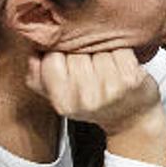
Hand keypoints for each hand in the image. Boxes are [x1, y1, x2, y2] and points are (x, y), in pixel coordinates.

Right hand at [26, 49, 165, 166]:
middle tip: (90, 61)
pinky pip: (119, 49)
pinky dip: (121, 51)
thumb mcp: (59, 95)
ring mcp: (109, 89)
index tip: (68, 58)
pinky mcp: (130, 79)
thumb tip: (34, 51)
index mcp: (63, 102)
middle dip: (82, 51)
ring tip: (105, 63)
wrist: (131, 119)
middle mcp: (86, 98)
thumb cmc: (94, 101)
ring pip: (97, 47)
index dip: (59, 53)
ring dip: (102, 50)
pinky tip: (121, 63)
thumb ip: (38, 75)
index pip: (51, 60)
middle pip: (75, 52)